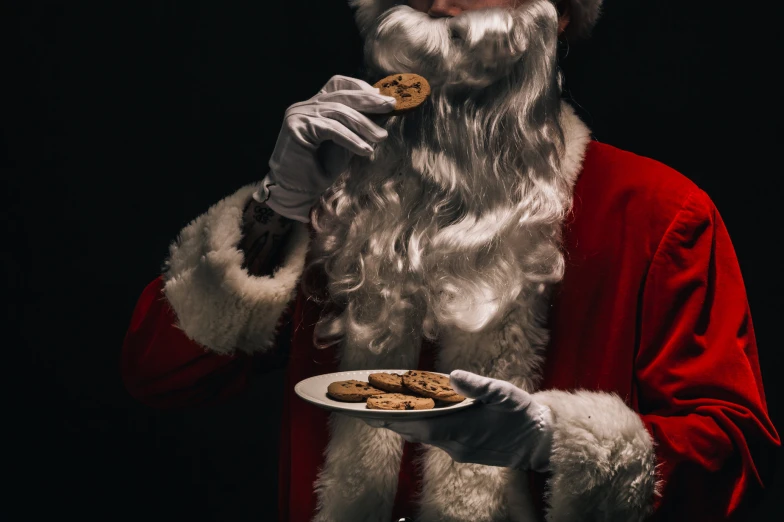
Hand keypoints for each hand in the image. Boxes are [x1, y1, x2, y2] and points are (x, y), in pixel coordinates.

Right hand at [255, 75, 396, 222]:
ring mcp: (298, 114)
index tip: (381, 95)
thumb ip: (359, 127)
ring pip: (338, 112)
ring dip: (364, 125)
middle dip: (368, 101)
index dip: (359, 86)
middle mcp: (304, 106)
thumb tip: (384, 113)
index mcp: (314, 106)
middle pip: (341, 95)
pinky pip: (331, 129)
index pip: (337, 83)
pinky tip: (365, 150)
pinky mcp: (296, 127)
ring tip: (381, 137)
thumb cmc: (320, 170)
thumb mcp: (347, 144)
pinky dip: (351, 139)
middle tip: (391, 106)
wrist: (296, 192)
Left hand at [365, 370, 554, 471]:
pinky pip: (435, 438)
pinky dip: (420, 427)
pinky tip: (412, 416)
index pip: (422, 426)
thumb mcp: (505, 393)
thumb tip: (454, 376)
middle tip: (366, 408)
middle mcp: (457, 444)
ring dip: (404, 423)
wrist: (540, 442)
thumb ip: (479, 385)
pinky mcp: (463, 451)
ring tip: (381, 410)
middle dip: (392, 420)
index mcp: (464, 429)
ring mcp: (459, 450)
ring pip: (424, 436)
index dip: (397, 418)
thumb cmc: (522, 413)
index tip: (373, 412)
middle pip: (416, 432)